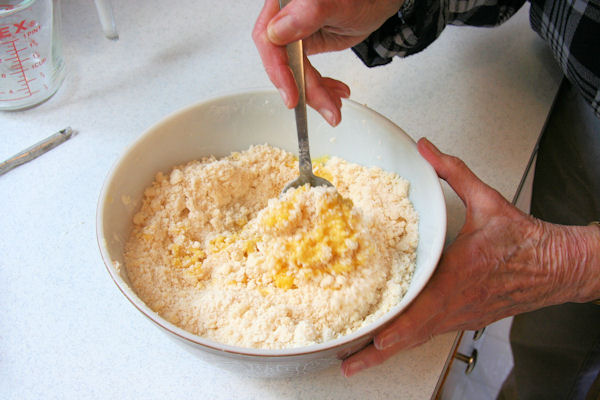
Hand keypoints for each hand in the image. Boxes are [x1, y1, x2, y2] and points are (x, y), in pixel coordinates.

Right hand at [252, 0, 401, 125]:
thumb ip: (306, 13)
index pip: (268, 41)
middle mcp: (284, 18)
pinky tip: (333, 94)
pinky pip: (305, 72)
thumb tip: (277, 32)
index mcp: (283, 4)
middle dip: (305, 90)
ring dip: (315, 93)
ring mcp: (294, 32)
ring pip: (295, 72)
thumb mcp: (338, 3)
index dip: (279, 72)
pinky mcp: (306, 44)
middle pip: (283, 62)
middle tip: (325, 108)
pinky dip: (320, 87)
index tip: (292, 95)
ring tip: (333, 106)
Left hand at [341, 138, 599, 376]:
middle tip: (349, 365)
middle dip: (377, 354)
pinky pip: (432, 333)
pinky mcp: (468, 318)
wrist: (558, 265)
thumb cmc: (525, 241)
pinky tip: (393, 343)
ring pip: (420, 339)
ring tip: (360, 362)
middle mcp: (457, 302)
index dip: (395, 329)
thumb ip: (454, 172)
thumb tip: (428, 149)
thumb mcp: (488, 200)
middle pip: (412, 336)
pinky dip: (409, 341)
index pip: (422, 310)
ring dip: (389, 352)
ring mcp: (463, 315)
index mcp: (458, 276)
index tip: (370, 342)